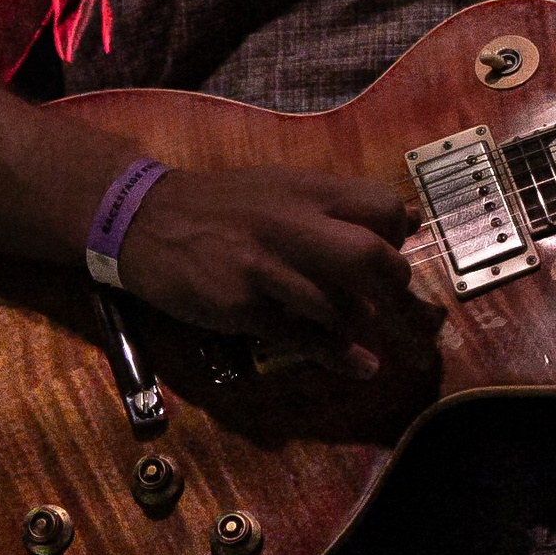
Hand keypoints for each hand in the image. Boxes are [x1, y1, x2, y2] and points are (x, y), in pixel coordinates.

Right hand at [114, 165, 422, 378]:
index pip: (382, 206)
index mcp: (309, 190)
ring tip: (373, 335)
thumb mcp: (284, 188)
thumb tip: (409, 217)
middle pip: (370, 256)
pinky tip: (362, 366)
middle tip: (397, 304)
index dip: (399, 235)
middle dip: (396, 288)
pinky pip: (303, 336)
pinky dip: (340, 356)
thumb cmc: (223, 207)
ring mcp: (267, 266)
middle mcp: (294, 224)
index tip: (392, 255)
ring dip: (364, 325)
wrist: (146, 219)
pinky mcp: (243, 305)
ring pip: (340, 304)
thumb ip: (340, 205)